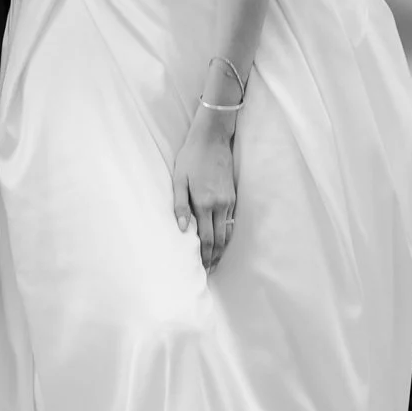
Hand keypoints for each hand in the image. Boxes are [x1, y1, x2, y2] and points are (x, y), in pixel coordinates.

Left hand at [171, 114, 236, 271]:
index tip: (201, 268)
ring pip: (228, 232)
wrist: (212, 138)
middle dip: (214, 258)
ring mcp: (229, 201)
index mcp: (204, 203)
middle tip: (208, 272)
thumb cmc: (191, 157)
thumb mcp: (178, 179)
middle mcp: (220, 205)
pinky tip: (221, 241)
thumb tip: (182, 229)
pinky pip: (231, 221)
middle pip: (219, 239)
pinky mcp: (233, 196)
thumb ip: (180, 205)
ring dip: (222, 249)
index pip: (206, 238)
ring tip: (215, 262)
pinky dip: (227, 234)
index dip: (204, 255)